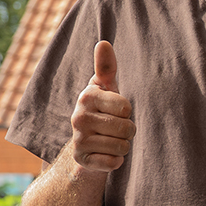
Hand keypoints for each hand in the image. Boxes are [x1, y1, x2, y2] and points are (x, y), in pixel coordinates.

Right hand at [69, 41, 133, 174]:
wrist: (86, 145)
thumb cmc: (103, 110)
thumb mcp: (106, 89)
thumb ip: (107, 67)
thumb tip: (103, 42)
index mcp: (87, 97)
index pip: (126, 108)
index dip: (127, 112)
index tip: (117, 112)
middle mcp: (78, 118)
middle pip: (127, 129)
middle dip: (128, 131)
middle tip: (115, 129)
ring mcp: (78, 140)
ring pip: (122, 147)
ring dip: (123, 146)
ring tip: (110, 140)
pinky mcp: (81, 160)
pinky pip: (113, 163)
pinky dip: (115, 161)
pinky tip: (106, 155)